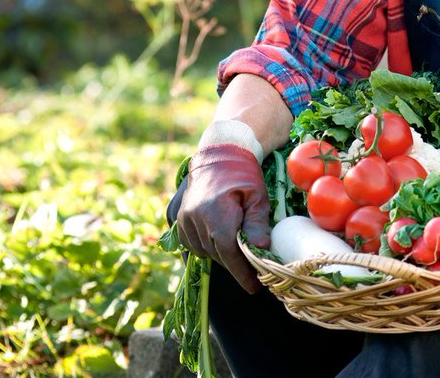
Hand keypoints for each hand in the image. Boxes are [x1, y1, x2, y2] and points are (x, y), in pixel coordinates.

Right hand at [176, 143, 269, 293]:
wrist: (219, 152)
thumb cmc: (243, 174)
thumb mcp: (257, 196)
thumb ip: (257, 223)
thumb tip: (260, 249)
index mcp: (216, 214)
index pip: (229, 254)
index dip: (241, 273)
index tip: (254, 287)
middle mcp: (196, 218)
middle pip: (217, 254)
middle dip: (235, 264)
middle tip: (253, 269)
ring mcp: (184, 218)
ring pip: (204, 251)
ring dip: (221, 254)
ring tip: (238, 249)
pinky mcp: (179, 218)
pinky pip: (192, 243)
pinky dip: (207, 246)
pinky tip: (219, 239)